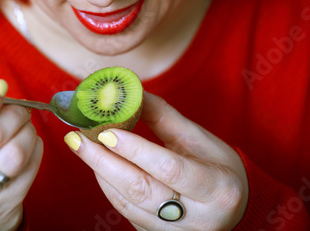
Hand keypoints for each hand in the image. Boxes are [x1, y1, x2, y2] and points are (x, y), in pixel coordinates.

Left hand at [64, 92, 247, 229]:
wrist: (232, 207)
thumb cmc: (217, 167)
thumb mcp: (199, 139)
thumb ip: (163, 117)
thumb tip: (129, 92)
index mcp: (217, 188)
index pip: (169, 167)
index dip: (135, 149)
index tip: (106, 130)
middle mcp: (198, 218)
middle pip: (141, 190)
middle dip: (104, 162)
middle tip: (77, 138)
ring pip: (128, 203)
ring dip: (101, 172)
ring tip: (82, 146)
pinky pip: (126, 212)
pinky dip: (109, 186)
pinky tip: (99, 165)